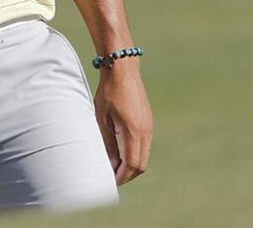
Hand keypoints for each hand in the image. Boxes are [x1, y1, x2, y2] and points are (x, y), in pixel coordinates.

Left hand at [94, 62, 152, 184]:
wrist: (123, 70)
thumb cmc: (108, 92)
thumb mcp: (102, 118)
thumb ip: (108, 143)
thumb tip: (110, 164)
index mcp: (134, 131)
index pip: (132, 165)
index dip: (122, 177)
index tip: (111, 183)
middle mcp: (146, 132)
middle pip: (141, 165)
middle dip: (128, 175)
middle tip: (112, 178)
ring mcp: (149, 127)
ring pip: (144, 156)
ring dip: (132, 165)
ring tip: (115, 167)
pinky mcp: (148, 122)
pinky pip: (145, 146)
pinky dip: (135, 155)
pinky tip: (122, 154)